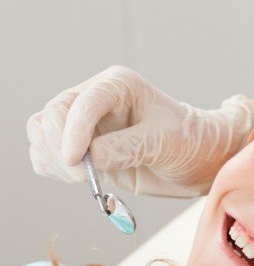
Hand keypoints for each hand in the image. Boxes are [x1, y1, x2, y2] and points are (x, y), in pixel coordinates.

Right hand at [27, 65, 253, 196]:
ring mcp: (87, 126)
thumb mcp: (163, 143)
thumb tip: (88, 159)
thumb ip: (126, 148)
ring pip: (42, 134)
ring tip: (83, 178)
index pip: (80, 103)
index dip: (72, 131)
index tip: (76, 161)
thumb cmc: (190, 142)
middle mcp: (96, 101)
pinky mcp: (85, 149)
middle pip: (52, 116)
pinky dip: (52, 169)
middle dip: (59, 147)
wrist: (200, 161)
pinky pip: (48, 155)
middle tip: (83, 176)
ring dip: (53, 159)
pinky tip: (78, 179)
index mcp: (117, 86)